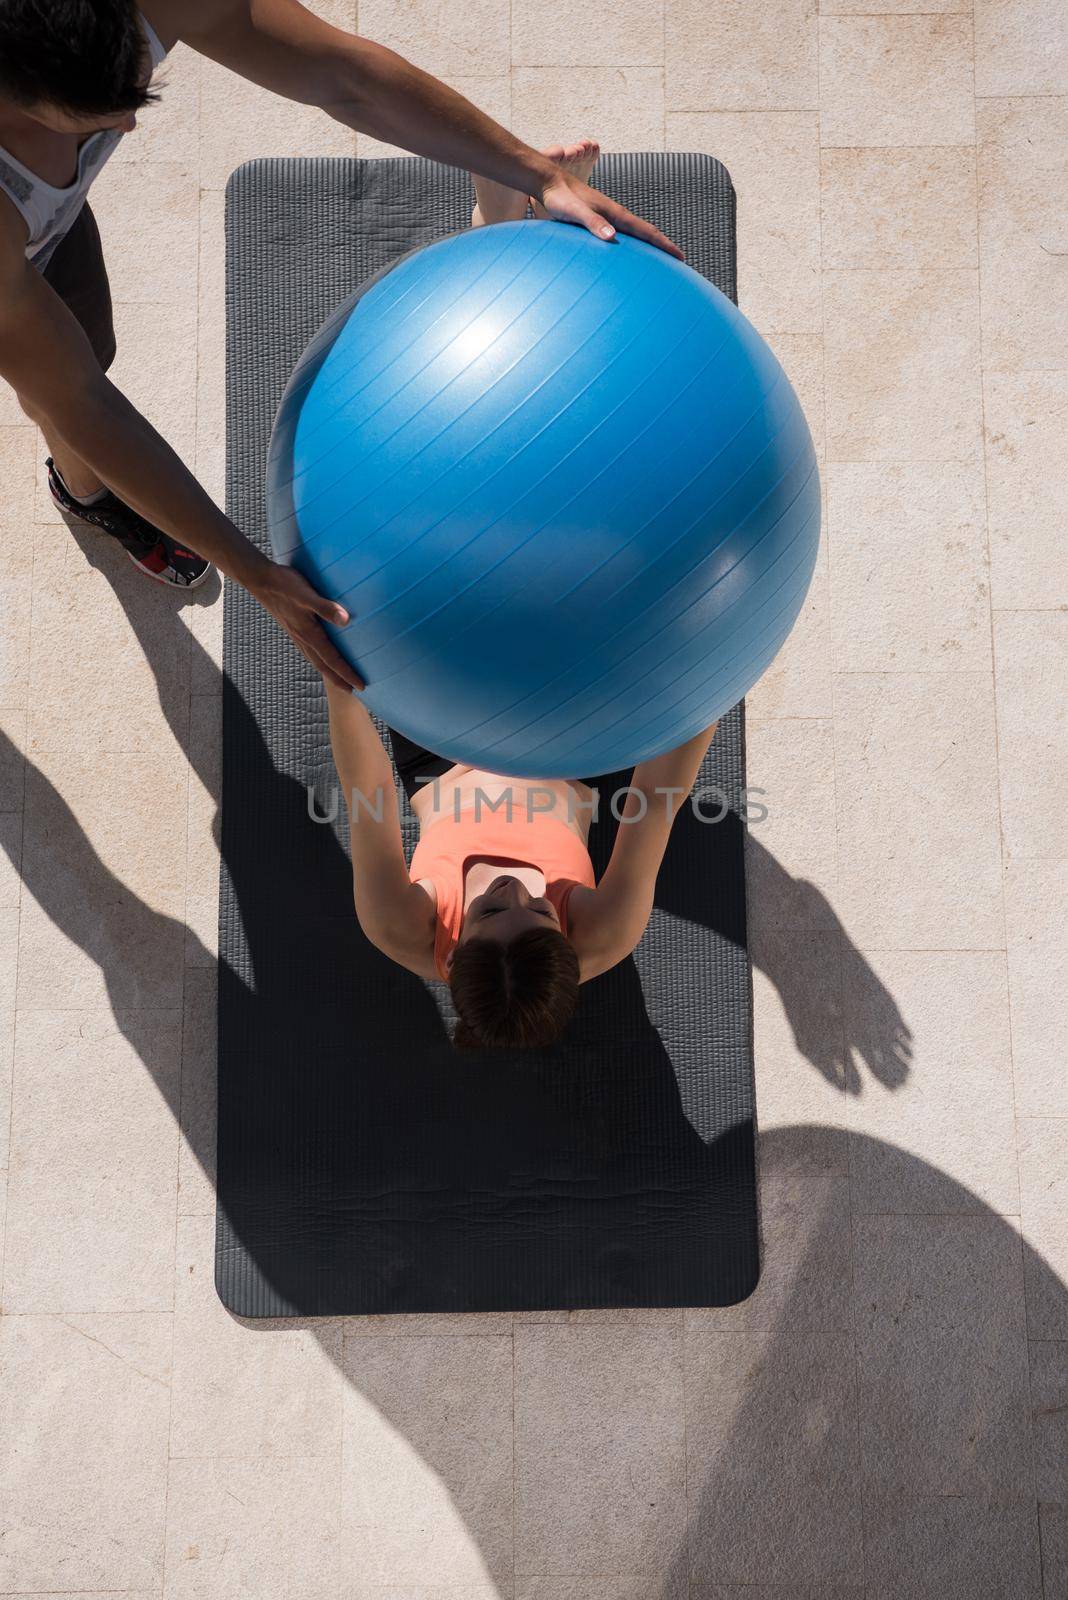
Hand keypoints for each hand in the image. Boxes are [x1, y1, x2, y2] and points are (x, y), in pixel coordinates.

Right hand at [250, 561, 364, 691]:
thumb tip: (346, 621)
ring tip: (340, 679)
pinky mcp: (293, 627)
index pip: (332, 659)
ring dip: (329, 671)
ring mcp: (296, 634)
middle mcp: (302, 638)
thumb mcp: (306, 595)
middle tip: (354, 691)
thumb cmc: (284, 585)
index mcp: (308, 634)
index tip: (360, 686)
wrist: (260, 580)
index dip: (347, 673)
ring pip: (315, 659)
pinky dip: (319, 659)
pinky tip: (321, 655)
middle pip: (323, 665)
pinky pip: (309, 650)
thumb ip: (326, 607)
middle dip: (339, 679)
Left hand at [533, 168, 683, 260]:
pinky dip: (632, 242)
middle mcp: (614, 214)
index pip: (646, 231)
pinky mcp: (598, 219)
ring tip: (658, 259)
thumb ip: (593, 224)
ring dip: (649, 245)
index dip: (664, 245)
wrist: (549, 182)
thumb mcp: (575, 213)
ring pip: (634, 233)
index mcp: (614, 214)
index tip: (680, 257)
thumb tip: (613, 237)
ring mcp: (607, 216)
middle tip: (677, 261)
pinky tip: (627, 251)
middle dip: (663, 247)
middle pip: (645, 233)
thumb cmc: (560, 198)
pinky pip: (622, 233)